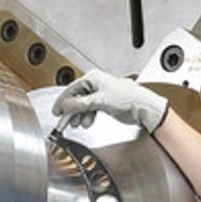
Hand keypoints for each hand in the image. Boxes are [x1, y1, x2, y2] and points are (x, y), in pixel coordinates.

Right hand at [51, 70, 168, 132]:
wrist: (144, 108)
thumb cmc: (128, 99)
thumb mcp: (99, 101)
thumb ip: (80, 104)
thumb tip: (65, 106)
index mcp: (93, 78)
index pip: (72, 89)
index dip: (63, 102)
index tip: (56, 112)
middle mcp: (96, 84)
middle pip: (77, 98)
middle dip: (71, 111)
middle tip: (65, 121)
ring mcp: (100, 94)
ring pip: (83, 105)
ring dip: (80, 116)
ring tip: (79, 123)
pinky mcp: (105, 103)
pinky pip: (90, 109)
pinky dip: (87, 116)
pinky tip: (88, 122)